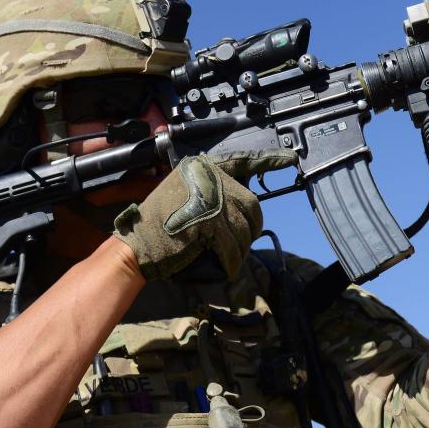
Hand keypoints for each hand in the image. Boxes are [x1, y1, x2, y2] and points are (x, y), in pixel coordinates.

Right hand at [113, 150, 297, 280]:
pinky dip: (233, 261)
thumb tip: (244, 206)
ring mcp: (209, 198)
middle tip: (241, 242)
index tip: (291, 159)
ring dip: (241, 247)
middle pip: (250, 204)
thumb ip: (211, 191)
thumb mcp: (184, 194)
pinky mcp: (209, 221)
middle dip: (251, 227)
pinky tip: (228, 268)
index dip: (269, 160)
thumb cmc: (159, 226)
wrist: (137, 245)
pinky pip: (233, 246)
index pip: (242, 160)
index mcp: (202, 167)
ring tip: (229, 257)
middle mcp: (208, 177)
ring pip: (245, 227)